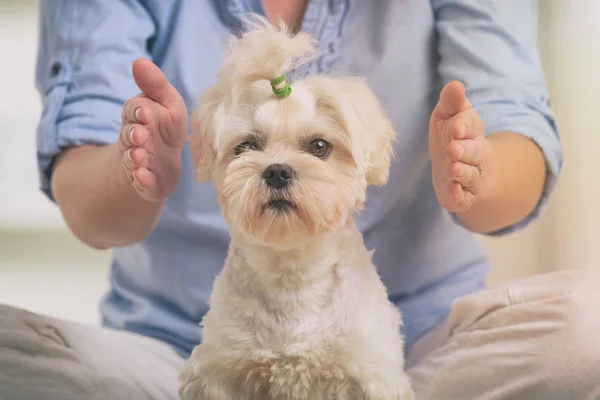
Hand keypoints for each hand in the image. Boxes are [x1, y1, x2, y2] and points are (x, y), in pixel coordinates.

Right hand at [119, 58, 187, 200]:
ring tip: (140, 156)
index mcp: (138, 118)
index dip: (137, 111)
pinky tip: (143, 178)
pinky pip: (141, 182)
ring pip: (132, 159)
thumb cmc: (166, 128)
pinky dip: (141, 181)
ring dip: (136, 157)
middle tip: (141, 135)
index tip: (144, 110)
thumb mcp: (168, 104)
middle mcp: (134, 140)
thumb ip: (156, 85)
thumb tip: (139, 61)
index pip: (133, 111)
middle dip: (134, 135)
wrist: (162, 164)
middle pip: (129, 136)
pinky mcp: (145, 182)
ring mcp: (138, 162)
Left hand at [429, 81, 491, 212]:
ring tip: (453, 168)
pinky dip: (458, 195)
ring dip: (462, 172)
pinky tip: (452, 190)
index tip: (455, 126)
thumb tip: (455, 85)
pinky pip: (463, 198)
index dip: (463, 126)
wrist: (455, 166)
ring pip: (469, 176)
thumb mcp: (447, 115)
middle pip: (474, 153)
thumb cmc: (450, 136)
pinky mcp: (461, 196)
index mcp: (471, 132)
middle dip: (465, 151)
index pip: (470, 126)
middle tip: (453, 149)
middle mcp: (474, 155)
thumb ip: (451, 102)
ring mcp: (469, 177)